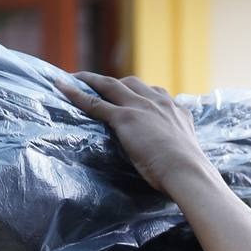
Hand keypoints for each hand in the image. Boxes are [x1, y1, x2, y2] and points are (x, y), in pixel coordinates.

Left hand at [57, 72, 216, 196]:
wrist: (187, 171)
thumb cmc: (189, 172)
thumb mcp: (187, 152)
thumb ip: (179, 146)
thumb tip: (177, 157)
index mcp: (176, 110)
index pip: (155, 93)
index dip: (139, 92)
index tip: (130, 93)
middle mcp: (158, 102)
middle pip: (131, 83)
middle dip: (114, 83)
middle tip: (98, 84)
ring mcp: (140, 107)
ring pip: (110, 86)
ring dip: (91, 80)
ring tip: (75, 78)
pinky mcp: (125, 117)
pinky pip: (95, 103)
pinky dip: (76, 94)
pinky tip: (62, 88)